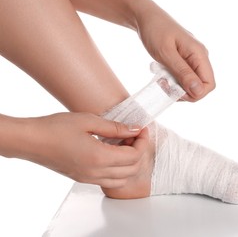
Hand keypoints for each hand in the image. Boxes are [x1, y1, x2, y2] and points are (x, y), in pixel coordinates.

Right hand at [24, 112, 149, 187]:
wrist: (31, 141)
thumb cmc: (55, 128)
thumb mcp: (88, 121)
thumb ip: (115, 128)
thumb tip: (134, 129)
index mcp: (99, 157)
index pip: (134, 156)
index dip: (142, 142)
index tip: (142, 129)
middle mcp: (96, 172)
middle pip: (132, 169)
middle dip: (139, 151)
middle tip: (135, 135)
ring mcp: (89, 178)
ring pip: (122, 179)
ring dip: (130, 163)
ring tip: (124, 144)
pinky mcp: (83, 179)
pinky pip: (109, 181)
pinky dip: (119, 170)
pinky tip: (113, 153)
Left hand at [136, 4, 215, 101]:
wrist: (146, 17)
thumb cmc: (155, 31)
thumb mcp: (165, 54)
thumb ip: (182, 72)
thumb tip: (198, 91)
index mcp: (199, 54)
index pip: (209, 84)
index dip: (195, 94)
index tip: (175, 91)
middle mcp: (200, 57)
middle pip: (201, 86)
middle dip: (184, 92)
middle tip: (164, 86)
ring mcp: (193, 59)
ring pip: (192, 84)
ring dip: (177, 87)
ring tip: (161, 80)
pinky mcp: (186, 60)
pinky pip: (185, 78)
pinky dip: (173, 81)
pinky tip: (162, 76)